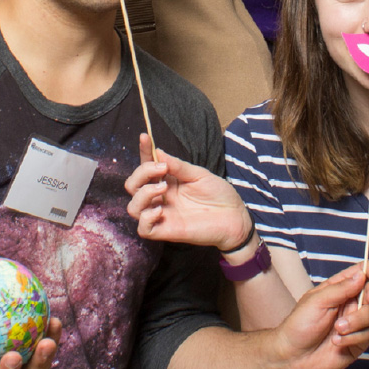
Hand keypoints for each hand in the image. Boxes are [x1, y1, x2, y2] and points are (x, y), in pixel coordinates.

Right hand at [124, 135, 250, 250]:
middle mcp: (161, 198)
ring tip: (164, 188)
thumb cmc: (219, 195)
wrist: (235, 218)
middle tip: (162, 169)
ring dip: (143, 194)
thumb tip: (157, 152)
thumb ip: (178, 166)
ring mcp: (162, 215)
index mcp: (167, 181)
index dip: (143, 151)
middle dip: (141, 173)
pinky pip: (143, 229)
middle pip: (133, 186)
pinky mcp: (166, 232)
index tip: (145, 137)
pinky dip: (146, 218)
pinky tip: (161, 210)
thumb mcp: (199, 174)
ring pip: (133, 208)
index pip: (147, 166)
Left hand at [269, 260, 368, 368]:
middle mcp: (349, 305)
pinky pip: (366, 336)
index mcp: (339, 289)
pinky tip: (336, 342)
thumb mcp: (317, 301)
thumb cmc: (299, 325)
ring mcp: (355, 324)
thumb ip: (341, 288)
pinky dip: (352, 338)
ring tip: (337, 329)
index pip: (360, 274)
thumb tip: (362, 275)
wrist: (293, 357)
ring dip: (356, 321)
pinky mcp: (357, 343)